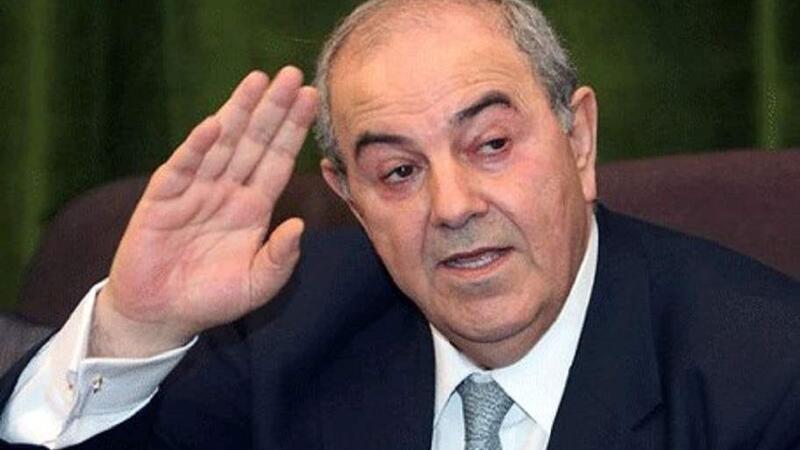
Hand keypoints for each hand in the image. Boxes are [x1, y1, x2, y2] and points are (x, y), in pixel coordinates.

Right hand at [91, 67, 318, 356]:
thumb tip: (299, 226)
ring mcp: (195, 191)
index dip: (294, 130)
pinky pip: (182, 169)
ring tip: (258, 81)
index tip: (312, 99)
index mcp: (253, 207)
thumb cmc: (211, 298)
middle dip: (273, 109)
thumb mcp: (255, 284)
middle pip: (255, 141)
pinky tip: (213, 126)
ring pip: (222, 144)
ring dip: (239, 112)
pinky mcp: (163, 200)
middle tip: (292, 75)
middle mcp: (227, 190)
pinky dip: (196, 148)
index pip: (278, 160)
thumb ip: (279, 258)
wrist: (161, 314)